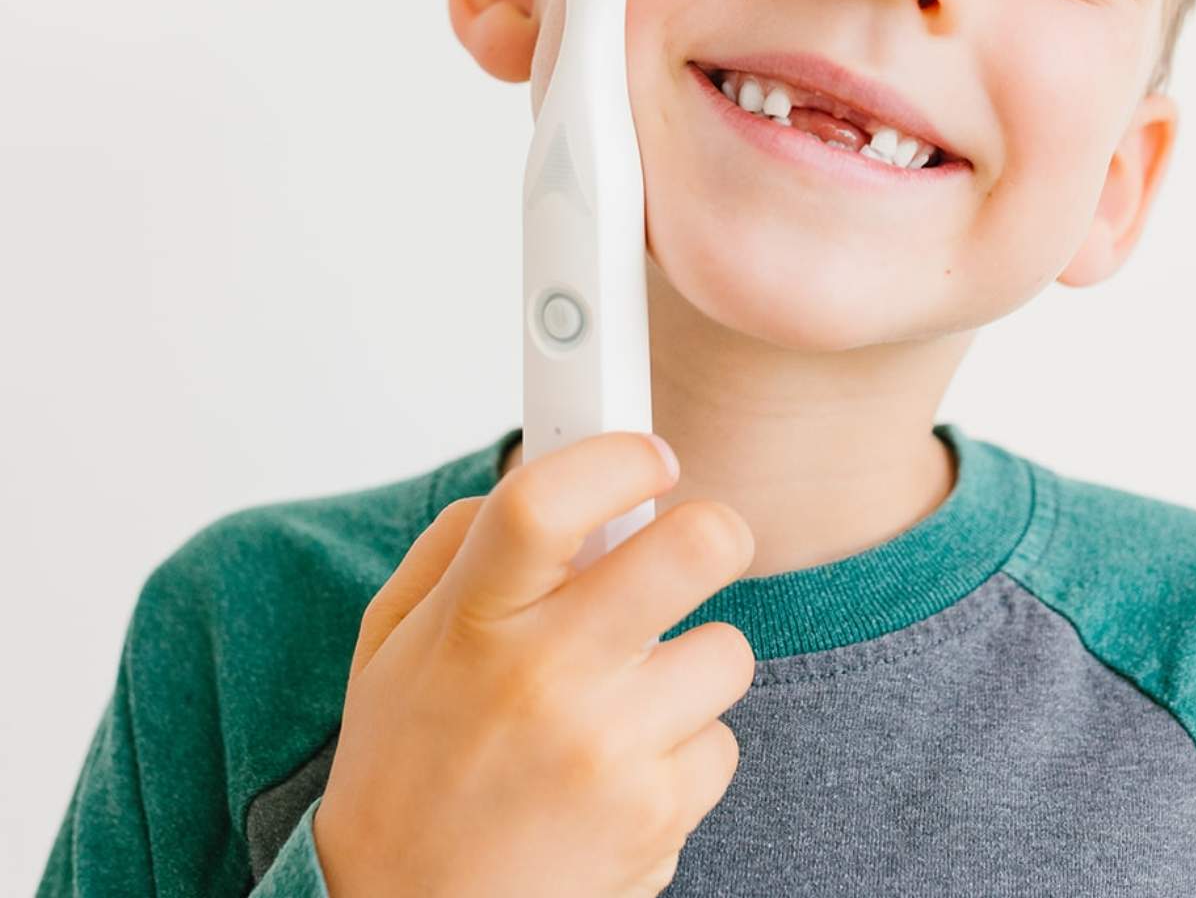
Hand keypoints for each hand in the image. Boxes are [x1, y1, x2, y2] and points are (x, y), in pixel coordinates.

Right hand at [313, 431, 756, 896]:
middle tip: (698, 542)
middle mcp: (545, 676)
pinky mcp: (655, 815)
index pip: (550, 500)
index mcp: (474, 618)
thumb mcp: (394, 639)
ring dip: (692, 661)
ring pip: (727, 649)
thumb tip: (546, 474)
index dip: (616, 454)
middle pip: (692, 549)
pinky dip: (685, 747)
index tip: (647, 454)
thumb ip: (460, 544)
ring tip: (630, 691)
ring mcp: (608, 749)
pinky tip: (627, 767)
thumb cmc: (406, 768)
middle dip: (713, 530)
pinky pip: (721, 741)